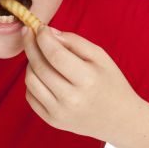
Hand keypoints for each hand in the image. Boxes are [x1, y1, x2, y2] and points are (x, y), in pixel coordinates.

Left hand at [22, 25, 139, 141]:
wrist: (120, 119)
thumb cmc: (110, 82)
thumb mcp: (100, 56)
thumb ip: (74, 41)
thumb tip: (48, 32)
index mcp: (87, 80)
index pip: (55, 55)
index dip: (43, 38)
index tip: (39, 27)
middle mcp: (71, 99)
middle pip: (39, 67)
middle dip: (30, 45)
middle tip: (28, 32)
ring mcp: (60, 112)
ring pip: (30, 80)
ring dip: (30, 63)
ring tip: (39, 55)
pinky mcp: (52, 120)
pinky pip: (30, 96)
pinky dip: (32, 81)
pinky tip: (42, 74)